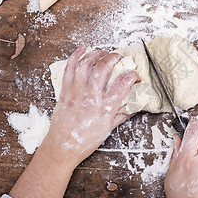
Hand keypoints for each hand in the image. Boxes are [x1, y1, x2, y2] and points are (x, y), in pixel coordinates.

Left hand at [9, 46, 138, 197]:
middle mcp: (91, 97)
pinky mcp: (65, 91)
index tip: (135, 76)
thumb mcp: (109, 129)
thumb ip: (122, 114)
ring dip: (97, 54)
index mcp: (105, 107)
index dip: (133, 75)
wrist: (62, 148)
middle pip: (104, 67)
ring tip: (104, 53)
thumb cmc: (85, 141)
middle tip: (120, 58)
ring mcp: (76, 93)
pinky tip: (83, 49)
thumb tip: (134, 106)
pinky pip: (70, 68)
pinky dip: (76, 55)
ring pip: (86, 63)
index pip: (123, 82)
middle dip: (115, 57)